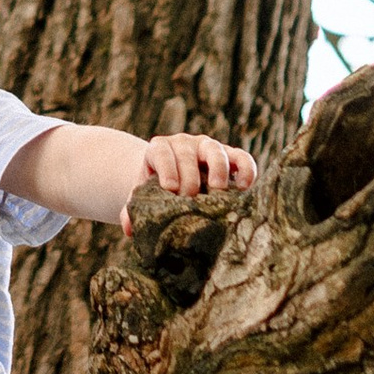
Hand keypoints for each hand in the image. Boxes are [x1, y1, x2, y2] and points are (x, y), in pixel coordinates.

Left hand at [124, 132, 255, 226]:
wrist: (175, 176)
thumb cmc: (157, 189)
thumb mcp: (144, 195)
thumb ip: (133, 210)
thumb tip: (129, 230)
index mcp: (159, 148)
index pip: (161, 151)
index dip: (166, 168)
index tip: (170, 189)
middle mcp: (184, 143)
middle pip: (187, 152)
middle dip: (189, 175)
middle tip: (191, 199)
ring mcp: (208, 147)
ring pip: (215, 149)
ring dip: (217, 168)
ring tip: (218, 191)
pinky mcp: (230, 155)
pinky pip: (241, 157)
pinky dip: (245, 169)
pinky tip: (244, 188)